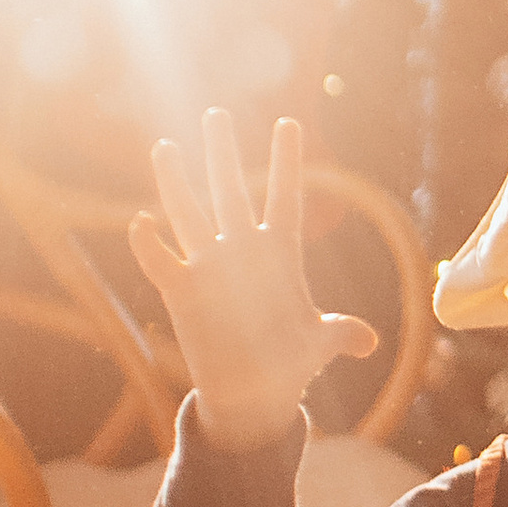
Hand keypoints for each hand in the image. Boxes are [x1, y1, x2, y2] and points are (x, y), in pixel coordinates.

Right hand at [128, 113, 377, 452]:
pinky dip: (150, 245)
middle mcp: (243, 252)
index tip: (288, 122)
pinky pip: (162, 262)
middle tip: (216, 114)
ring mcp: (210, 268)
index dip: (286, 162)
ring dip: (176, 183)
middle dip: (222, 154)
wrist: (253, 392)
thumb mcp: (318, 345)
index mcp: (281, 254)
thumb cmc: (290, 362)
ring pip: (189, 216)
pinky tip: (140, 222)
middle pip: (230, 193)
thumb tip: (367, 343)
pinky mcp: (183, 293)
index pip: (284, 198)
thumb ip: (340, 335)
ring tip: (165, 146)